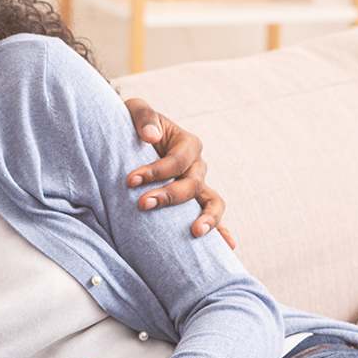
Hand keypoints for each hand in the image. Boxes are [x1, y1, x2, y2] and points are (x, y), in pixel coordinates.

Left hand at [122, 98, 235, 248]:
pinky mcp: (193, 202)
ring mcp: (198, 186)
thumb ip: (144, 117)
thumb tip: (151, 137)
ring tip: (196, 232)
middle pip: (192, 184)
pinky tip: (228, 247)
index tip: (130, 180)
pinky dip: (221, 231)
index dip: (156, 171)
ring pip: (212, 202)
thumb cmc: (134, 124)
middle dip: (169, 196)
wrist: (132, 139)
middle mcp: (197, 166)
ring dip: (207, 218)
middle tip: (142, 204)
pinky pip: (212, 217)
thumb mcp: (135, 110)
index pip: (178, 160)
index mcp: (188, 143)